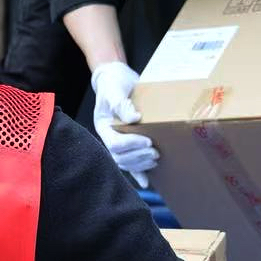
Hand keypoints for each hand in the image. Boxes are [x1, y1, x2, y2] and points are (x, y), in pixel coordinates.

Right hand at [90, 61, 157, 187]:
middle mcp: (109, 137)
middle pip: (120, 157)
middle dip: (138, 157)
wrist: (117, 79)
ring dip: (141, 164)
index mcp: (103, 127)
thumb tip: (135, 118)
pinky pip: (131, 163)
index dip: (131, 145)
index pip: (115, 144)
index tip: (148, 140)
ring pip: (126, 163)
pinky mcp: (128, 143)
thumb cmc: (114, 83)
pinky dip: (139, 174)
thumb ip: (121, 103)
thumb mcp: (115, 90)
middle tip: (155, 152)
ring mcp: (118, 141)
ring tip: (156, 158)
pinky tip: (147, 182)